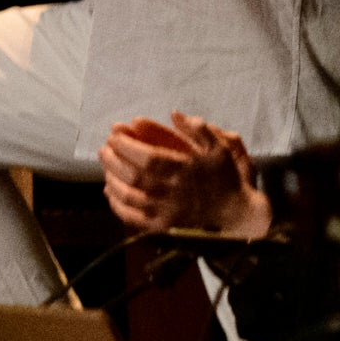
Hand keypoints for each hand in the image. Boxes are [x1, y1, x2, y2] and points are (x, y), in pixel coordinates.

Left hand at [100, 112, 266, 236]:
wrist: (235, 213)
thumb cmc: (225, 177)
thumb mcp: (219, 146)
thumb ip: (197, 128)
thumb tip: (174, 114)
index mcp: (184, 170)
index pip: (146, 158)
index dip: (126, 146)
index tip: (115, 135)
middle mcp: (172, 191)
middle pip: (132, 176)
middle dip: (113, 160)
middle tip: (105, 148)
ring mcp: (165, 211)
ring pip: (128, 196)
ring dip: (111, 178)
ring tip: (106, 165)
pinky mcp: (162, 226)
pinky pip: (132, 217)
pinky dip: (117, 204)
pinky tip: (110, 190)